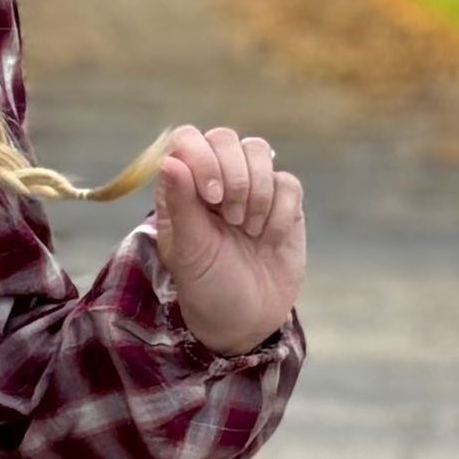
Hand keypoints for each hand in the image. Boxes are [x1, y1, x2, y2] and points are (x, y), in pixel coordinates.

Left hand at [149, 124, 304, 353]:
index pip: (187, 140)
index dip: (203, 158)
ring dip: (258, 193)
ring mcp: (250, 187)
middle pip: (226, 139)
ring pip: (260, 152)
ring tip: (248, 231)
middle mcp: (214, 178)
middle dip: (235, 178)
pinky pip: (288, 183)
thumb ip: (180, 203)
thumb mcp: (189, 251)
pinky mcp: (283, 201)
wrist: (247, 319)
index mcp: (181, 187)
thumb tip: (170, 160)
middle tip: (233, 220)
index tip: (212, 196)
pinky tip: (269, 239)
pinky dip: (281, 213)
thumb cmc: (207, 287)